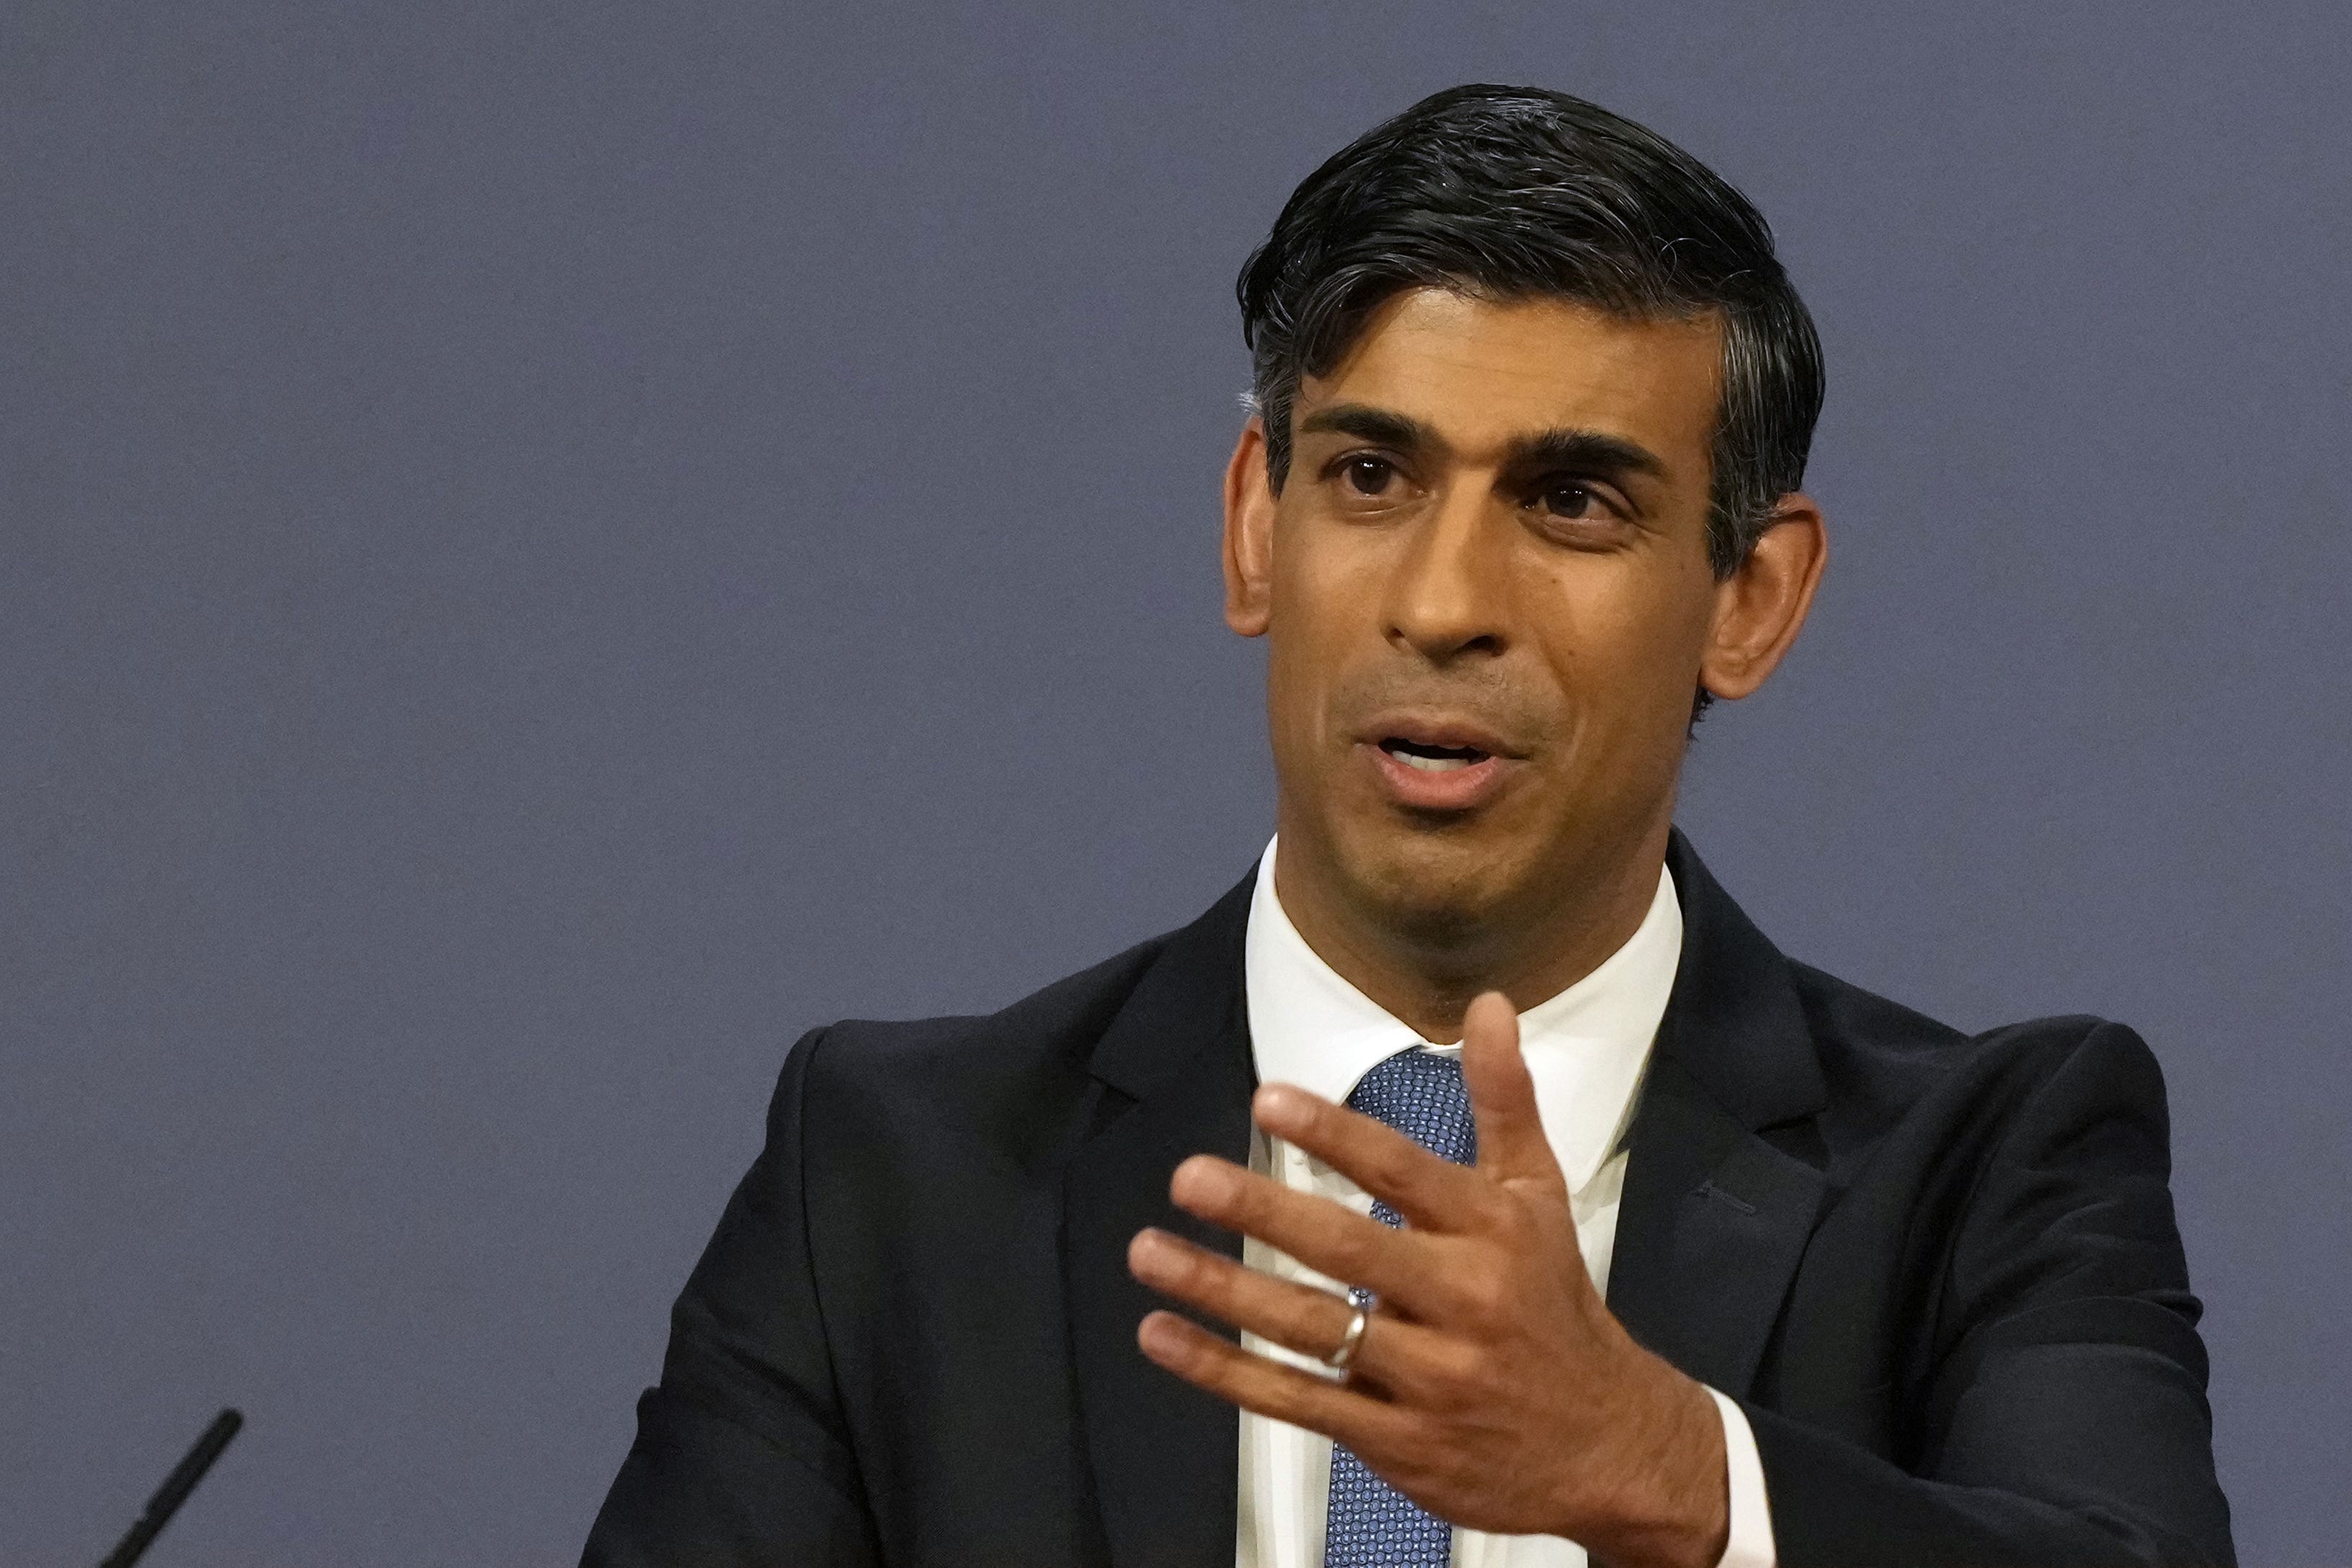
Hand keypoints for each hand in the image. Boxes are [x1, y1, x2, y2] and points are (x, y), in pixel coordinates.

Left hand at [1126, 992, 1728, 1567]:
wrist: (1606, 1447)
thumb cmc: (1553, 1302)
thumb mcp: (1539, 1196)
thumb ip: (1504, 1099)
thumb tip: (1487, 1003)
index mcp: (1492, 1233)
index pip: (1404, 1174)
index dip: (1335, 1134)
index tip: (1267, 1099)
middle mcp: (1461, 1303)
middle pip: (1350, 1251)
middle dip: (1264, 1211)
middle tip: (1187, 1178)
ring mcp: (1426, 1379)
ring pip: (1312, 1329)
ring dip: (1223, 1291)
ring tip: (1149, 1252)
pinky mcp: (1395, 1443)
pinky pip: (1299, 1401)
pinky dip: (1226, 1372)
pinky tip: (1165, 1336)